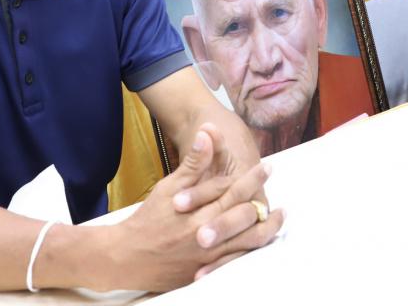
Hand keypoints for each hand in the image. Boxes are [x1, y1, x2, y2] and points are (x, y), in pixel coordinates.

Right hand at [100, 124, 282, 291]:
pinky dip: (251, 252)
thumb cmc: (148, 220)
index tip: (266, 167)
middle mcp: (208, 235)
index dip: (252, 178)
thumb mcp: (169, 187)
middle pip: (246, 217)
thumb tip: (207, 135)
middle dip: (265, 205)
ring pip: (247, 243)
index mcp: (200, 212)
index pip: (234, 191)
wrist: (127, 257)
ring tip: (277, 218)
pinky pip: (236, 263)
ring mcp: (208, 257)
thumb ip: (193, 164)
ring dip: (266, 229)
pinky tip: (259, 242)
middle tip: (281, 201)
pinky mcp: (206, 272)